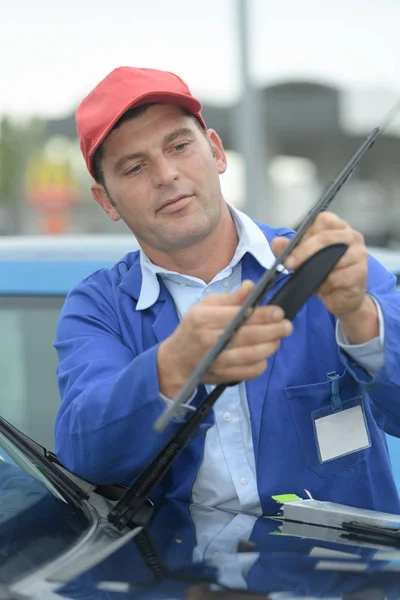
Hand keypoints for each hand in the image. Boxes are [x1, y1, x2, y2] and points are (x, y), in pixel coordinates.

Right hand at [157, 280, 292, 397]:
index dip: (263, 314)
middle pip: (250, 335)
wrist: (176, 361)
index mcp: (204, 318)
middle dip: (274, 330)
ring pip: (253, 355)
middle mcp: (210, 340)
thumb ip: (230, 298)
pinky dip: (262, 363)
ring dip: (271, 346)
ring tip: (278, 338)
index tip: (279, 312)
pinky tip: (264, 354)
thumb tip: (251, 286)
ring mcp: (217, 360)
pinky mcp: (223, 375)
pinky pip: (250, 371)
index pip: (239, 315)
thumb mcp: (204, 307)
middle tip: (287, 326)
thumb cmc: (192, 329)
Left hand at [271, 212, 368, 318]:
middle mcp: (352, 237)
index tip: (293, 247)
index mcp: (338, 228)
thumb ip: (290, 249)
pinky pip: (337, 277)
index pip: (322, 220)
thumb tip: (276, 243)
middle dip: (303, 252)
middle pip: (325, 238)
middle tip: (290, 264)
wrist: (343, 299)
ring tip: (310, 279)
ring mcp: (359, 255)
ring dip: (315, 271)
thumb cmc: (327, 275)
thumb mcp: (305, 260)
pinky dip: (325, 284)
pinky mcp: (360, 274)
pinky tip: (323, 287)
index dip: (306, 233)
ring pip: (331, 258)